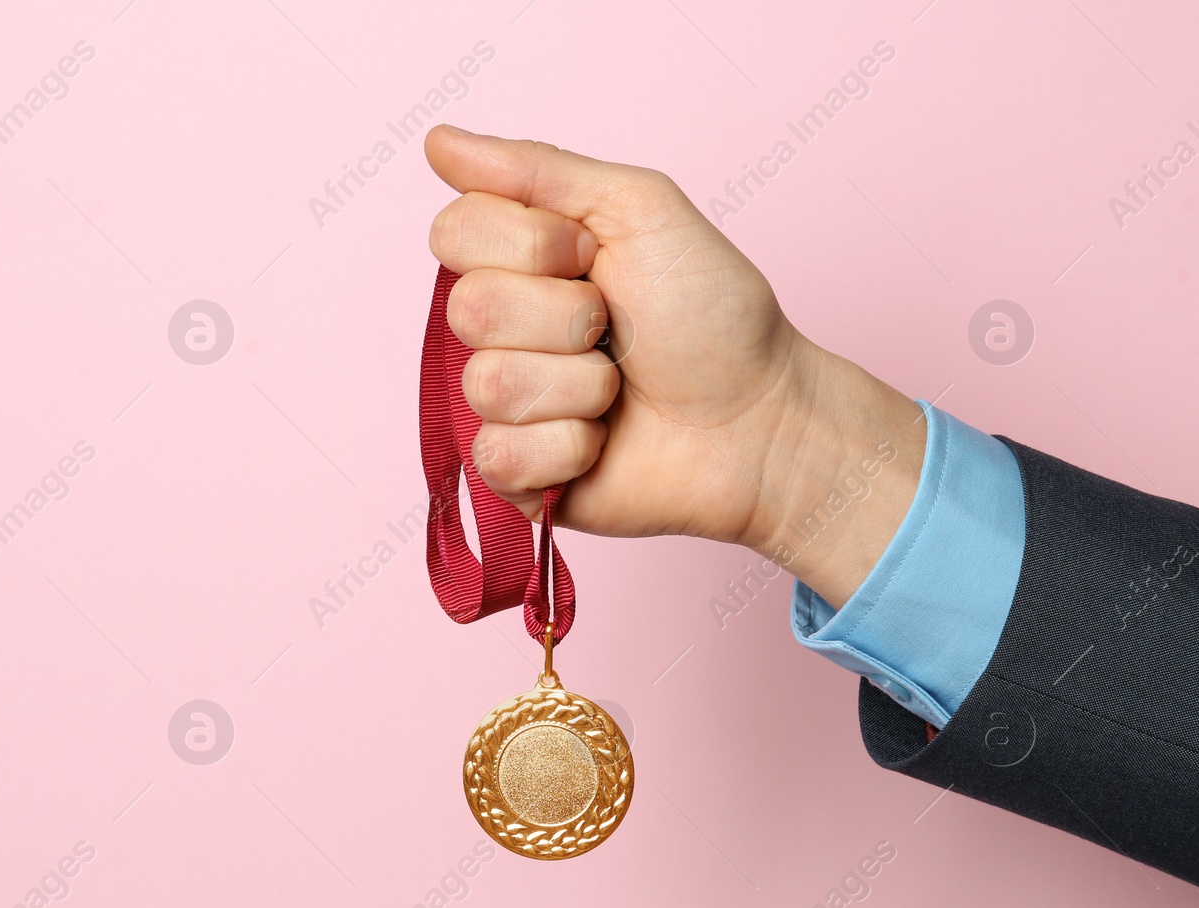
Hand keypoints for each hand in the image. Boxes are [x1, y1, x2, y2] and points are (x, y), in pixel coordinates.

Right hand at [424, 125, 925, 606]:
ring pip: (488, 385)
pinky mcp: (513, 475)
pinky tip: (603, 442)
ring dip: (579, 385)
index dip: (531, 245)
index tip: (593, 256)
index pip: (453, 232)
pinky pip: (498, 455)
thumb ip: (537, 170)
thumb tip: (439, 141)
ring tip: (619, 390)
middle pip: (469, 309)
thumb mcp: (638, 209)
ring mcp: (503, 405)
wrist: (759, 420)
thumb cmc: (711, 316)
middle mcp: (500, 330)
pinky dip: (568, 447)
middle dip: (566, 317)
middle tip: (614, 328)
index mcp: (519, 260)